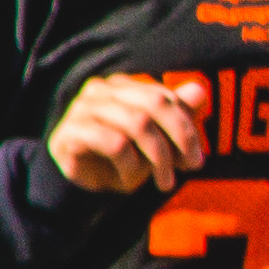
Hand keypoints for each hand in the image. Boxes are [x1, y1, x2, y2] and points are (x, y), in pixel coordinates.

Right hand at [47, 71, 210, 195]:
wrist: (80, 183)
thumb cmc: (121, 158)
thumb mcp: (156, 139)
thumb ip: (176, 114)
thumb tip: (199, 90)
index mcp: (122, 86)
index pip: (165, 96)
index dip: (187, 127)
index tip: (196, 159)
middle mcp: (101, 90)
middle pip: (154, 103)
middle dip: (180, 137)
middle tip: (190, 167)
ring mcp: (82, 108)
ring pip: (137, 124)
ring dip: (159, 158)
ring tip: (164, 182)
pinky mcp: (70, 132)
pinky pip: (114, 144)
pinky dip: (130, 166)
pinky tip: (129, 182)